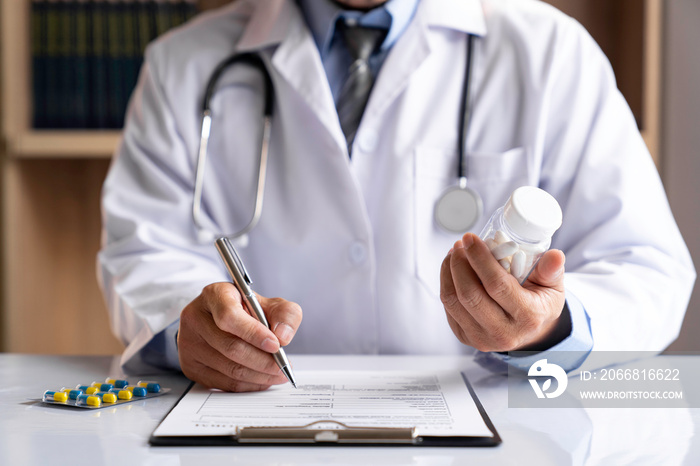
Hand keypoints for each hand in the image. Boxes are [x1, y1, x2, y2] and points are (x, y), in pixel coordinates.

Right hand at [177, 282, 301, 391]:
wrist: (221, 318)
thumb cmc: (247, 310)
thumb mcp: (270, 303)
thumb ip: (285, 314)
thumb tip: (283, 336)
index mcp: (214, 295)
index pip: (230, 317)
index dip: (254, 334)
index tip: (276, 345)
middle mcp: (195, 318)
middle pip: (230, 347)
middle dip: (263, 361)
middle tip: (284, 366)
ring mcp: (189, 343)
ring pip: (229, 369)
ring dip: (259, 376)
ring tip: (278, 373)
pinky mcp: (190, 366)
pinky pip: (224, 382)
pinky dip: (248, 385)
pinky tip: (262, 379)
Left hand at [440, 233, 567, 351]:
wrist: (529, 332)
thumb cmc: (539, 303)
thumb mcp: (553, 287)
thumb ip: (552, 270)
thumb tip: (555, 255)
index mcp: (527, 317)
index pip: (497, 285)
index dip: (479, 259)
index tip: (470, 238)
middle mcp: (503, 333)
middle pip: (470, 295)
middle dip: (459, 264)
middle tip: (460, 244)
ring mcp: (481, 338)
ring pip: (453, 301)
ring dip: (449, 272)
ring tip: (455, 253)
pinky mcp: (465, 337)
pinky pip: (448, 308)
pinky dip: (446, 284)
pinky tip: (452, 269)